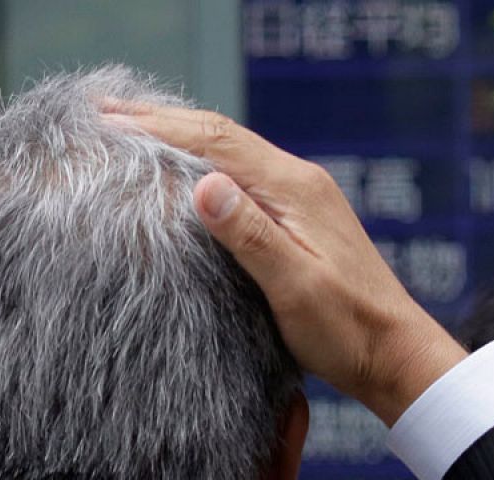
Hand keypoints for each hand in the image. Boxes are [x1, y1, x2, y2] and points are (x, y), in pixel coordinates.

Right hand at [104, 103, 467, 425]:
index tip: (107, 120)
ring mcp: (299, 197)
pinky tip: (179, 169)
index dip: (157, 127)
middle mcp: (297, 181)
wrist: (393, 353)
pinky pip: (240, 174)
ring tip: (128, 127)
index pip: (215, 141)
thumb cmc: (347, 329)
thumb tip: (203, 184)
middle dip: (159, 119)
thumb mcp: (295, 286)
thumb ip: (250, 235)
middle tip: (101, 111)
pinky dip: (200, 161)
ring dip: (177, 135)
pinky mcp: (297, 217)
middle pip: (219, 135)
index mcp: (293, 189)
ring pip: (228, 150)